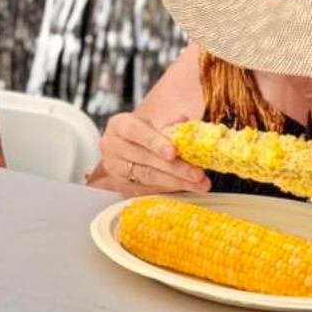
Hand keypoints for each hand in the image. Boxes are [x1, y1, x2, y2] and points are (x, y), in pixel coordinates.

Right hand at [93, 112, 209, 193]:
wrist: (130, 147)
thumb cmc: (145, 133)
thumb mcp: (156, 123)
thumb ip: (170, 124)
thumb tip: (183, 122)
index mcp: (119, 125)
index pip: (136, 132)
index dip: (155, 142)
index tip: (173, 152)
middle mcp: (112, 147)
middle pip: (145, 158)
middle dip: (174, 167)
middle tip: (197, 173)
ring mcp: (115, 169)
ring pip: (148, 176)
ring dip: (177, 181)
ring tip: (199, 183)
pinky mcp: (122, 186)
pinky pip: (148, 189)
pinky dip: (170, 188)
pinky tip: (186, 187)